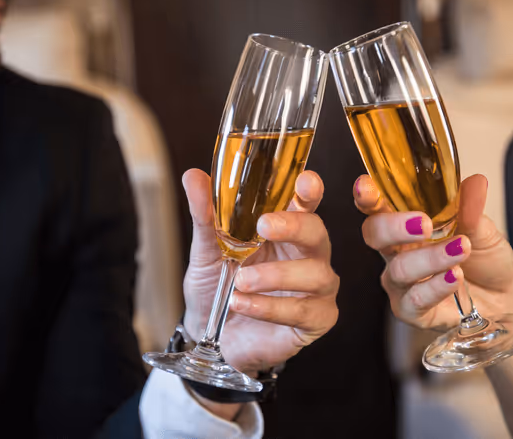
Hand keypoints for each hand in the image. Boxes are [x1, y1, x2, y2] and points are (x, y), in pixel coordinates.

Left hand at [182, 169, 338, 374]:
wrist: (209, 336)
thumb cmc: (216, 287)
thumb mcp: (206, 249)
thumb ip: (205, 215)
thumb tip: (194, 177)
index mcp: (287, 229)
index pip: (306, 202)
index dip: (310, 190)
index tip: (306, 182)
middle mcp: (309, 254)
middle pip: (317, 232)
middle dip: (294, 226)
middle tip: (264, 226)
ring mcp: (317, 287)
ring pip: (315, 274)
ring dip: (275, 275)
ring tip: (240, 282)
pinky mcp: (317, 319)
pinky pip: (304, 310)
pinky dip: (270, 307)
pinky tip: (244, 304)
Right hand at [354, 174, 512, 330]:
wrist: (503, 298)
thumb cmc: (482, 259)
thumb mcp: (482, 228)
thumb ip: (471, 208)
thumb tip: (475, 182)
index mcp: (405, 225)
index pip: (377, 207)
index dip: (367, 196)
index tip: (365, 186)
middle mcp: (395, 252)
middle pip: (374, 235)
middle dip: (393, 227)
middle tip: (425, 224)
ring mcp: (401, 283)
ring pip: (399, 269)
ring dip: (430, 258)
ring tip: (461, 249)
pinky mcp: (412, 312)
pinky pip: (414, 300)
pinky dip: (435, 287)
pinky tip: (455, 276)